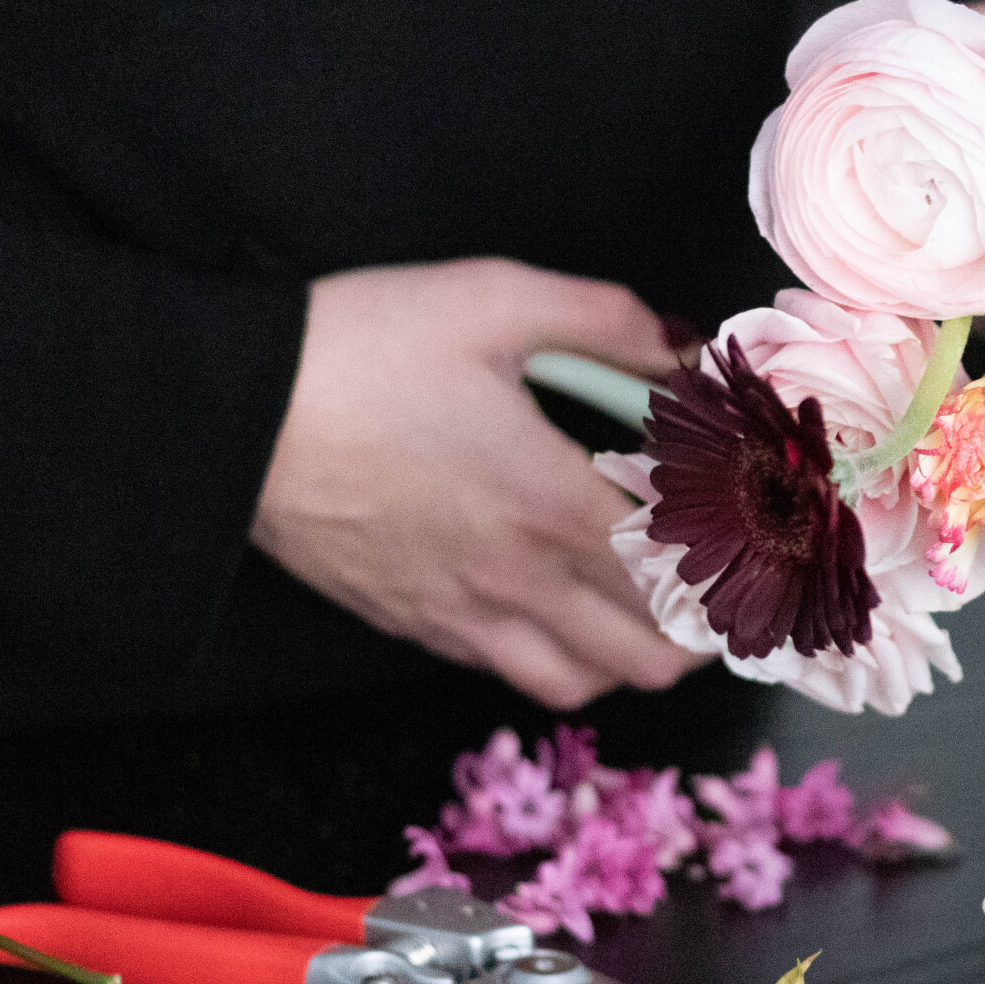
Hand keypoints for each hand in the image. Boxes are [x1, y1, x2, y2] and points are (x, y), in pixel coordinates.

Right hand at [252, 258, 706, 708]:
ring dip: (630, 655)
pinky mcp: (414, 626)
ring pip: (586, 684)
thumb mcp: (493, 299)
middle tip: (716, 576)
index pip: (683, 571)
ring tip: (642, 603)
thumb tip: (682, 349)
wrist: (228, 414)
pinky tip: (557, 603)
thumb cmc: (359, 348)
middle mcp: (517, 576)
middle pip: (651, 655)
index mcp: (551, 499)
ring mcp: (463, 614)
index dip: (737, 563)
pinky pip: (510, 674)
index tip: (756, 531)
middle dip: (702, 626)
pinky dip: (556, 656)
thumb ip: (607, 320)